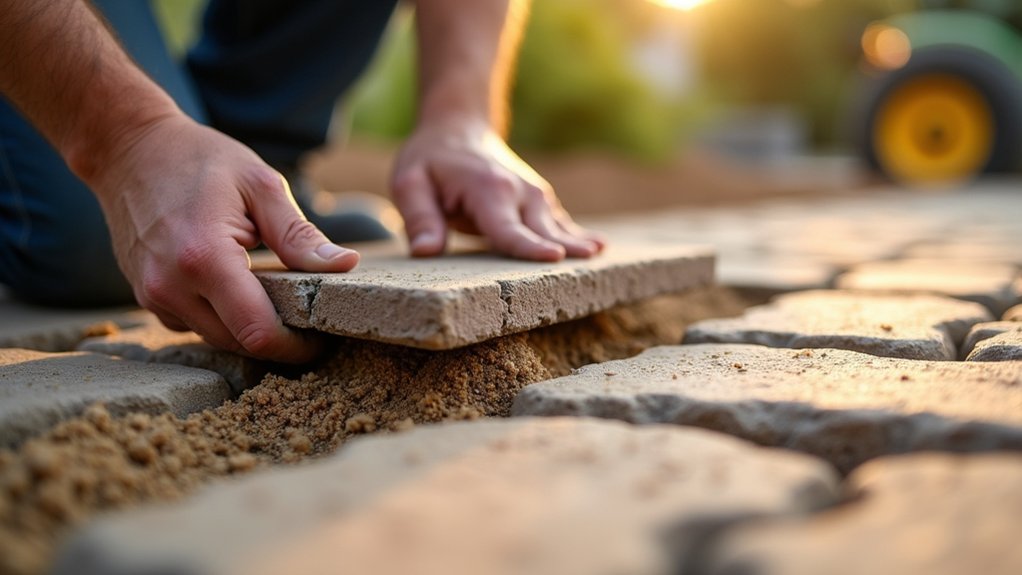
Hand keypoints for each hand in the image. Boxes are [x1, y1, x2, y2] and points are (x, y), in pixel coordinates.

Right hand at [90, 114, 358, 362]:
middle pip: (239, 343)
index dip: (297, 347)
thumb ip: (299, 234)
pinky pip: (196, 324)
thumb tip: (345, 265)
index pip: (258, 331)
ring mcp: (153, 296)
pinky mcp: (147, 297)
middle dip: (280, 341)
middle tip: (313, 322)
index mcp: (205, 258)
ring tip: (282, 301)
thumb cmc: (199, 159)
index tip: (323, 339)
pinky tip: (242, 289)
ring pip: (217, 338)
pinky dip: (223, 316)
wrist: (129, 150)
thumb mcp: (260, 184)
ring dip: (251, 329)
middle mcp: (171, 287)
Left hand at [391, 117, 603, 260]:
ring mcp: (534, 195)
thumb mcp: (409, 183)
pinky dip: (578, 235)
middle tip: (587, 271)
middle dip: (564, 249)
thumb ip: (419, 218)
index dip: (529, 246)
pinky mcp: (540, 201)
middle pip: (542, 229)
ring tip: (601, 256)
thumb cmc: (430, 160)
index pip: (508, 228)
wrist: (458, 127)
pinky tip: (599, 247)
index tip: (554, 258)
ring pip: (558, 226)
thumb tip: (425, 252)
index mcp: (487, 190)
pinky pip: (560, 222)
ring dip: (578, 242)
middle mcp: (519, 191)